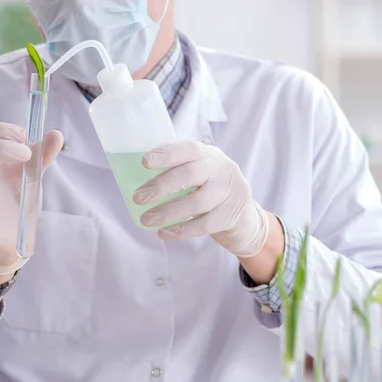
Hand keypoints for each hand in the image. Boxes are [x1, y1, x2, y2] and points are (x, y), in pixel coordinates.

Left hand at [133, 141, 268, 257]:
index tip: (145, 162)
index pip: (188, 149)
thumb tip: (137, 181)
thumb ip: (178, 171)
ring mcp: (230, 193)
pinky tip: (164, 232)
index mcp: (209, 154)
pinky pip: (203, 225)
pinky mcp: (231, 216)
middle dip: (160, 187)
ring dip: (167, 213)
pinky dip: (180, 230)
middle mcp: (222, 169)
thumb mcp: (201, 172)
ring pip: (196, 203)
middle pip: (190, 175)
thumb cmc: (210, 189)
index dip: (166, 154)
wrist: (244, 216)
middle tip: (138, 198)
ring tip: (146, 220)